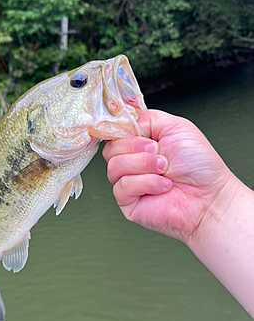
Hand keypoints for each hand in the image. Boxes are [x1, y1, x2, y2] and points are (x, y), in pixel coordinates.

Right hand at [103, 109, 239, 245]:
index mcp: (139, 146)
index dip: (125, 133)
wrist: (209, 195)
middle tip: (161, 155)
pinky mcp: (128, 203)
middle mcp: (132, 164)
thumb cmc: (199, 166)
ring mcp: (128, 184)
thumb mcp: (176, 127)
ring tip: (165, 170)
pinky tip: (163, 186)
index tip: (145, 137)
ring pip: (114, 167)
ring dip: (143, 165)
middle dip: (136, 148)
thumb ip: (149, 118)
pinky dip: (146, 183)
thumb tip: (129, 122)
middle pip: (110, 150)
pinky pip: (122, 187)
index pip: (115, 135)